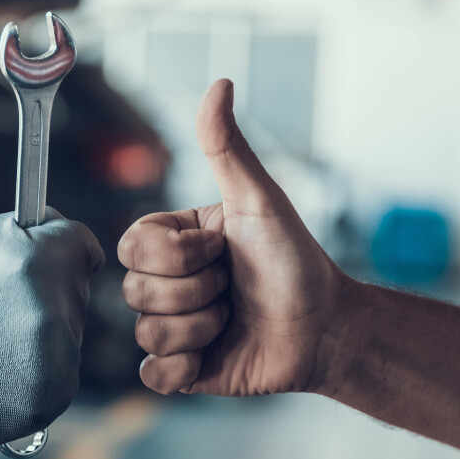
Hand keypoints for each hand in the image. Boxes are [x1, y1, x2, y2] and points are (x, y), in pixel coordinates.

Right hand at [0, 210, 103, 446]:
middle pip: (78, 292)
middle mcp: (53, 307)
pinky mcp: (53, 395)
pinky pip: (62, 374)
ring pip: (71, 335)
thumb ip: (29, 230)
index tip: (54, 264)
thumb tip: (64, 228)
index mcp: (39, 259)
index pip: (86, 246)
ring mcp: (56, 357)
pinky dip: (38, 374)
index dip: (67, 253)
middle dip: (49, 295)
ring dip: (44, 336)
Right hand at [118, 79, 345, 395]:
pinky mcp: (182, 370)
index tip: (220, 249)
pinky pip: (152, 375)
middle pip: (135, 290)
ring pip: (147, 332)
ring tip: (232, 318)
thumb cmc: (297, 261)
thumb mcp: (260, 201)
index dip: (177, 254)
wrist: (327, 329)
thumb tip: (220, 83)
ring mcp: (173, 327)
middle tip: (232, 286)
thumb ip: (227, 148)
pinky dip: (184, 368)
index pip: (132, 245)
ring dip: (201, 328)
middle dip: (195, 292)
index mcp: (175, 241)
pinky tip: (214, 355)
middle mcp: (167, 282)